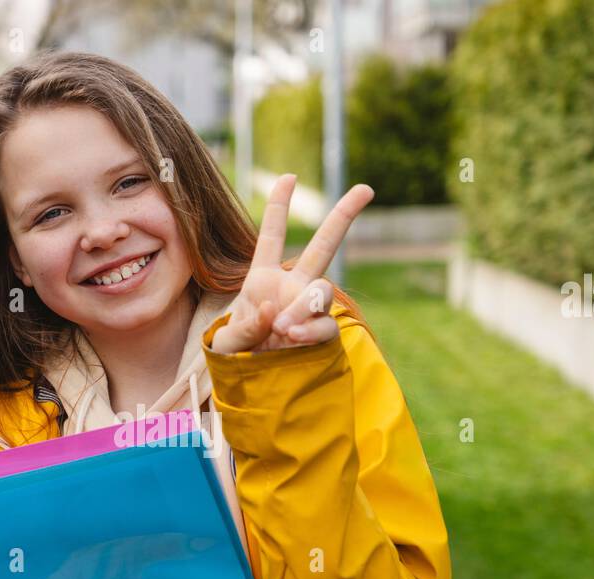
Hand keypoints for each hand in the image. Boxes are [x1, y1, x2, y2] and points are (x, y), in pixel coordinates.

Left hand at [210, 174, 374, 354]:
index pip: (272, 235)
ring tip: (284, 328)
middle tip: (365, 189)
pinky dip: (310, 330)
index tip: (290, 178)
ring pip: (323, 291)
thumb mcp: (227, 341)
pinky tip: (293, 338)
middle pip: (324, 246)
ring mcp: (309, 309)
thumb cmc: (236, 357)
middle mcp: (292, 287)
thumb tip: (276, 312)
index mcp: (262, 278)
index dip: (279, 206)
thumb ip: (247, 326)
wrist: (253, 385)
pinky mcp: (320, 333)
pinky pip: (324, 325)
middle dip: (344, 215)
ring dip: (306, 305)